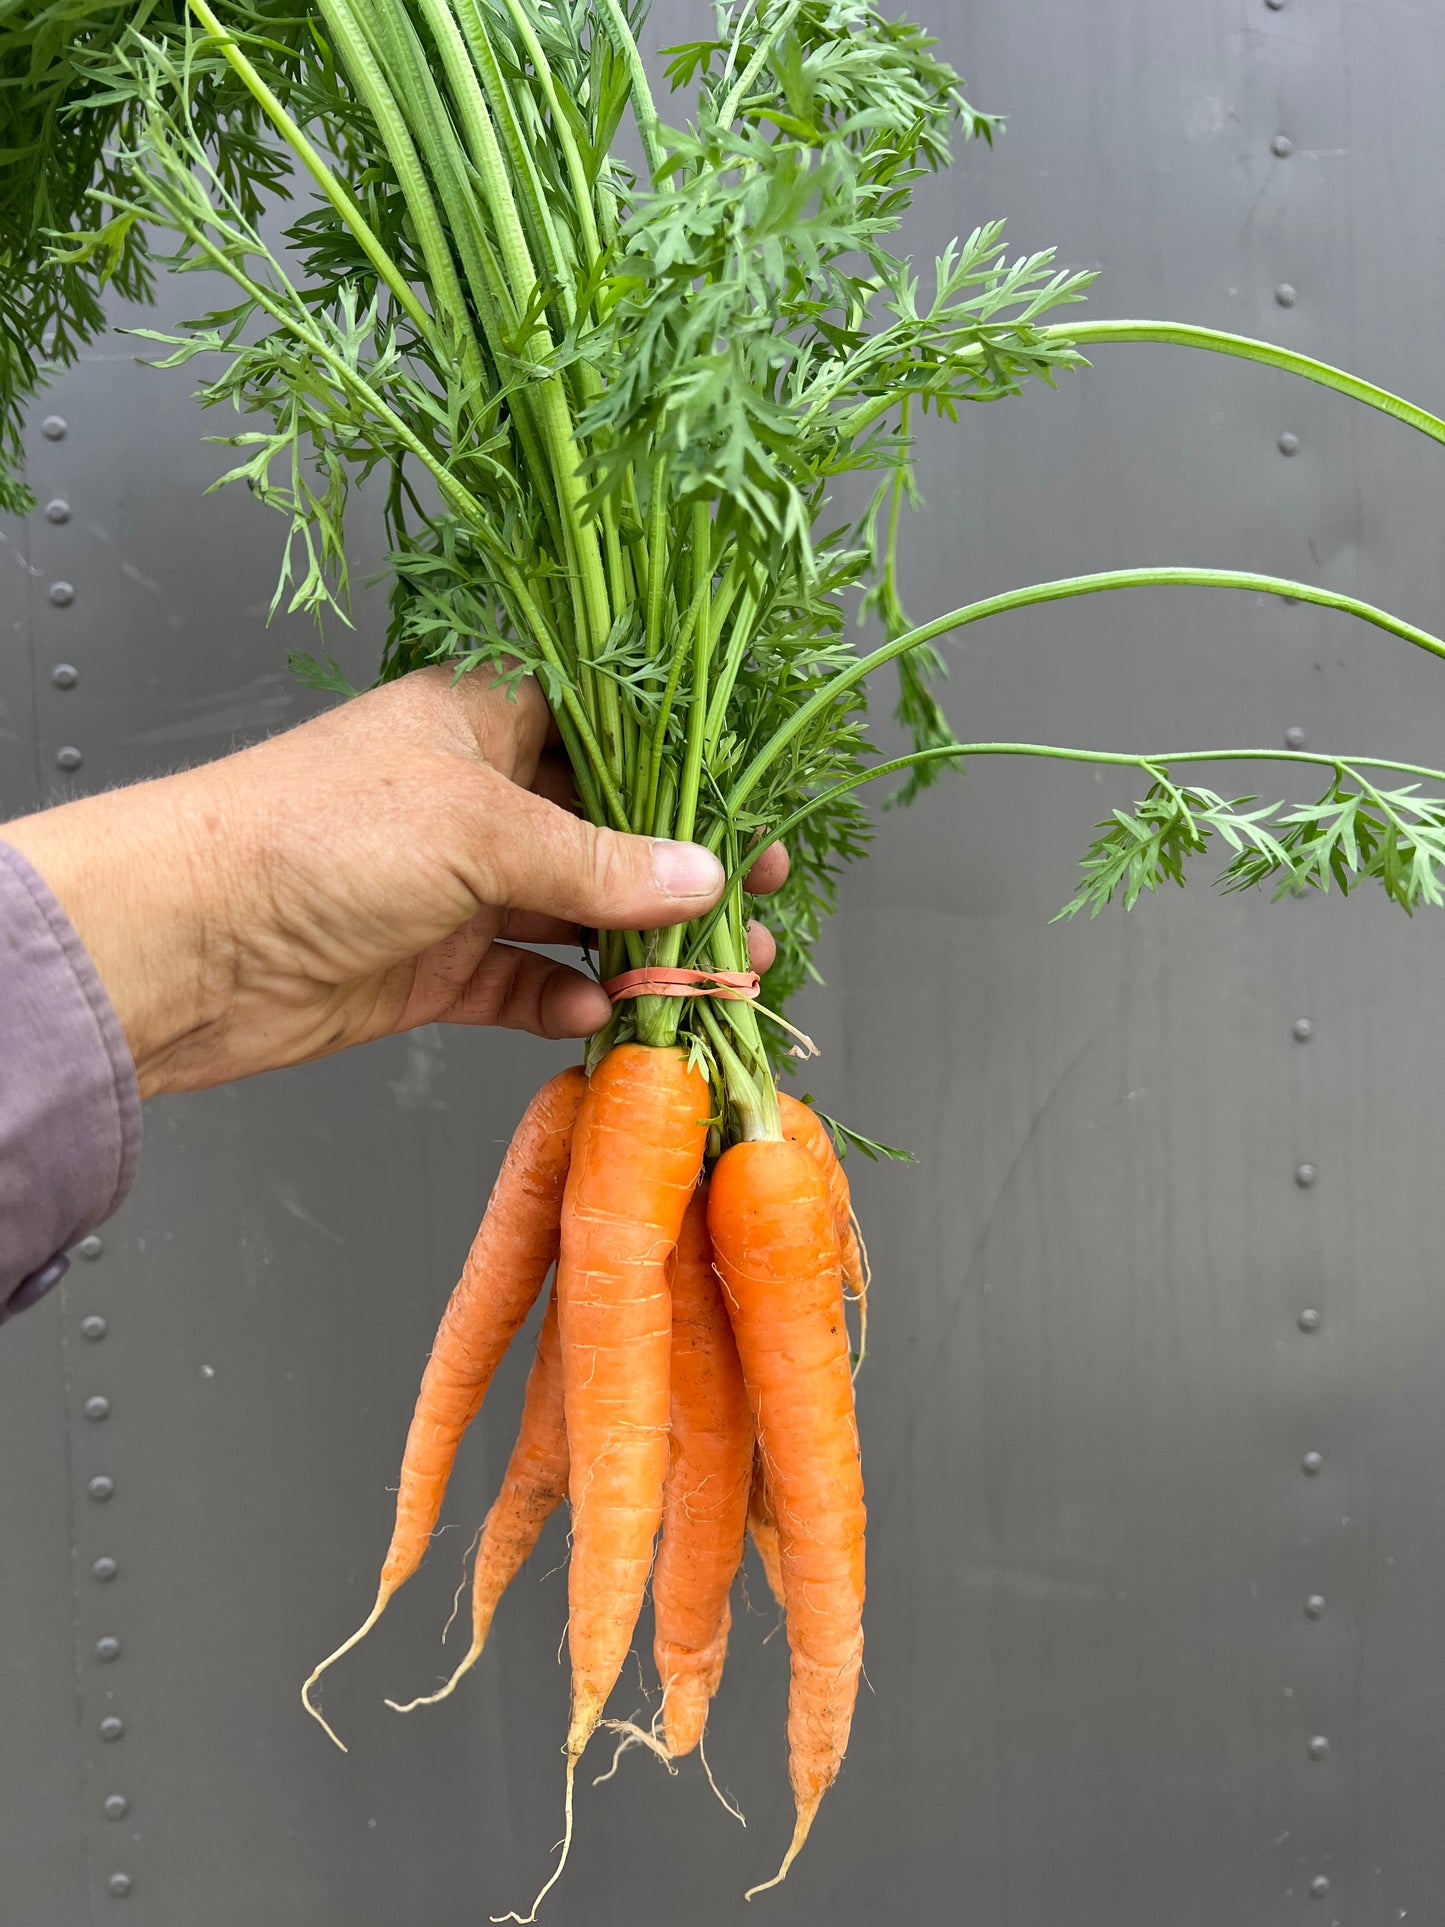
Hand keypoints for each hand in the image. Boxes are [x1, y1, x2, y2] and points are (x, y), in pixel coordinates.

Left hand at [3, 667, 787, 1097]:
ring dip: (639, 950)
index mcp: (480, 719)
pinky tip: (603, 1014)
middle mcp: (473, 798)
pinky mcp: (430, 967)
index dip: (687, 775)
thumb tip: (704, 877)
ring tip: (712, 980)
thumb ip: (598, 859)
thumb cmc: (316, 834)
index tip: (757, 815)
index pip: (608, 733)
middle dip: (681, 875)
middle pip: (604, 833)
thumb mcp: (478, 825)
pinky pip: (520, 982)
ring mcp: (453, 886)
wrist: (184, 943)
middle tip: (759, 910)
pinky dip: (564, 1000)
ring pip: (572, 916)